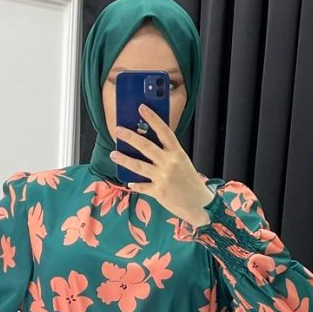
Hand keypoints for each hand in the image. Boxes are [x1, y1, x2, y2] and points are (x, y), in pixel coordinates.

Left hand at [110, 103, 213, 226]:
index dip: (152, 118)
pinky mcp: (159, 192)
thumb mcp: (182, 162)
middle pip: (146, 146)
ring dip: (124, 159)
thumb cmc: (189, 181)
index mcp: (177, 153)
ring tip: (113, 154)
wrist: (199, 204)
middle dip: (130, 137)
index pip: (164, 131)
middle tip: (118, 130)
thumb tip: (146, 144)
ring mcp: (163, 178)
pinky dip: (135, 184)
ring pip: (139, 166)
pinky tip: (128, 182)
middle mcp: (170, 163)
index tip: (141, 108)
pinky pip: (142, 186)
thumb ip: (167, 153)